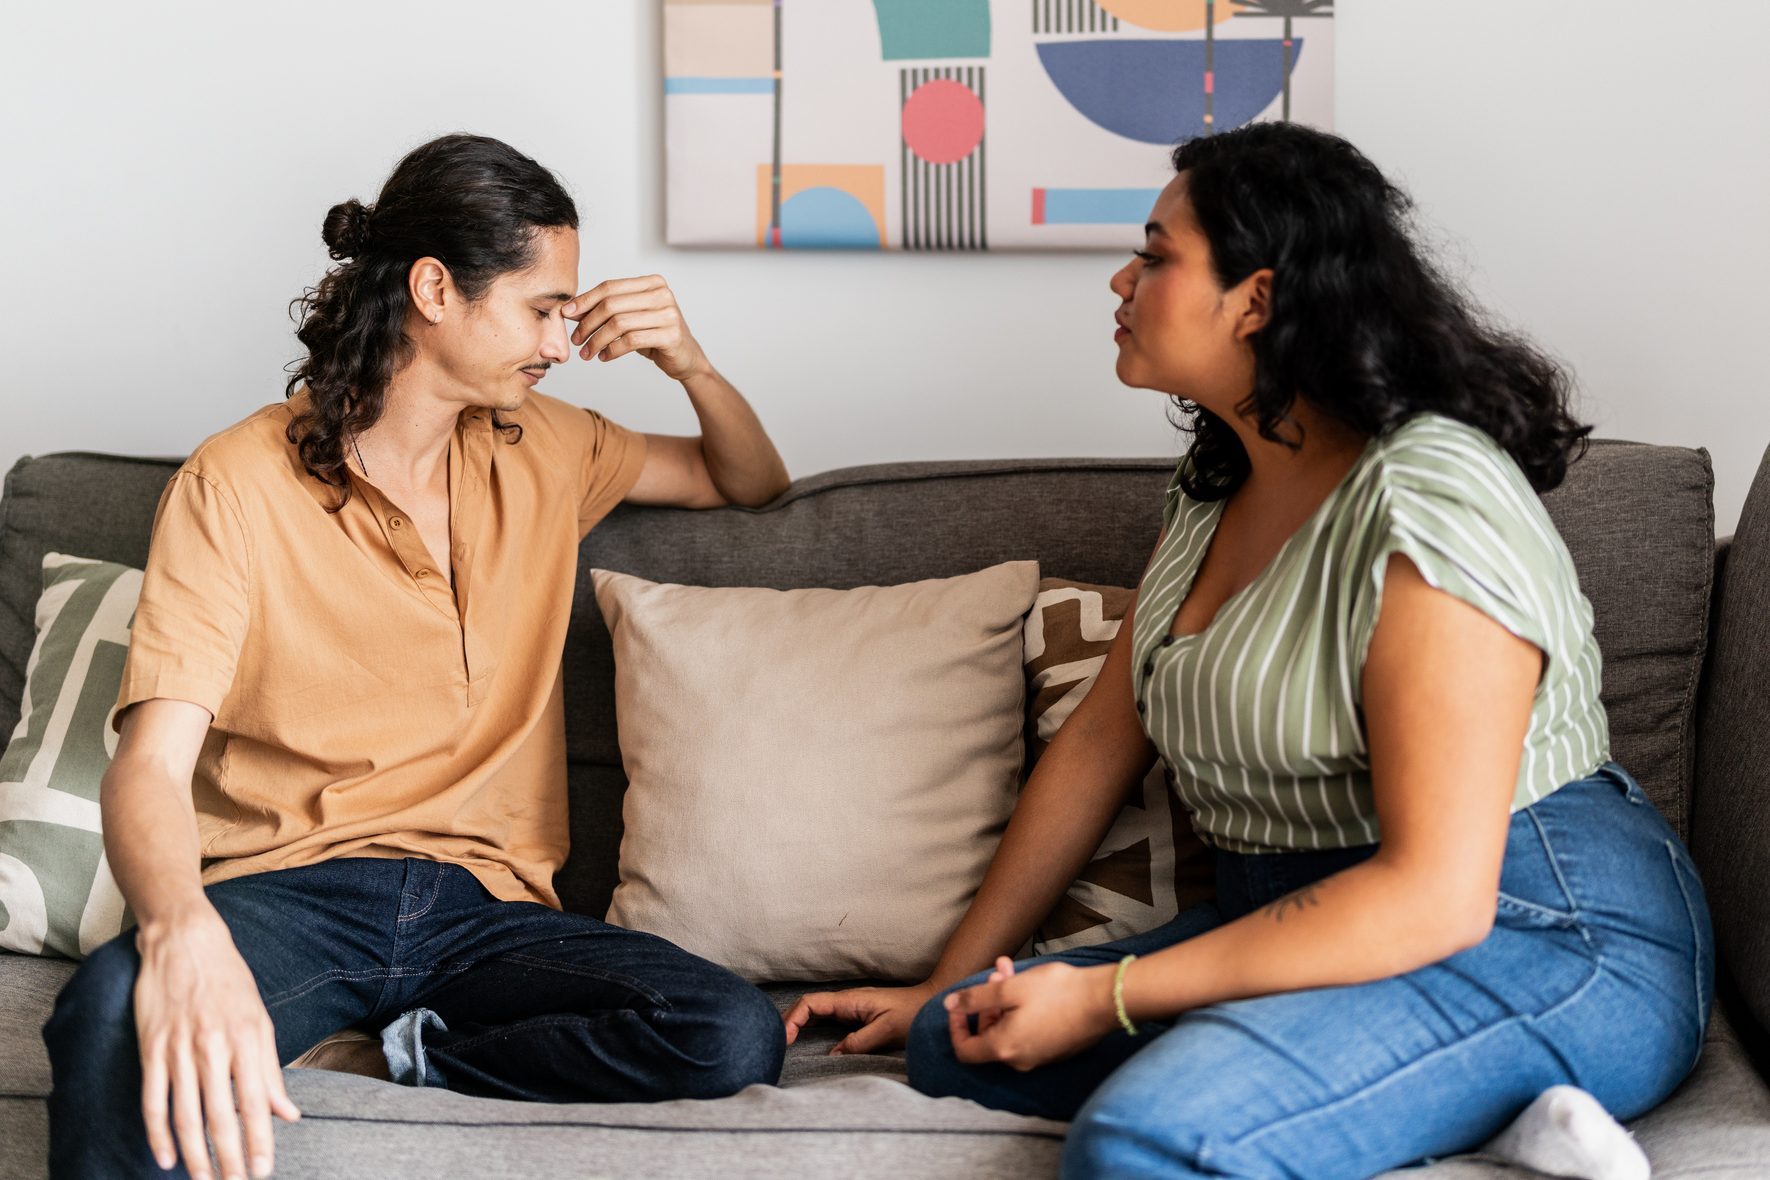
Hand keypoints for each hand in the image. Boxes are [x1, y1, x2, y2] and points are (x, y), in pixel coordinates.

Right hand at [134, 909, 299, 1179]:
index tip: (263, 1171)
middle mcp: (214, 1048)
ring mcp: (179, 1049)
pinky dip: (158, 1132)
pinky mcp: (151, 1049)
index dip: (259, 1141)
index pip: (255, 1102)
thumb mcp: (260, 1020)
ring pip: (186, 1115)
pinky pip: (153, 1099)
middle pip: (220, 1116)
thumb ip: (271, 1070)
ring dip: (195, 1155)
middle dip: (229, 1158)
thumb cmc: (230, 981)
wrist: (186, 942)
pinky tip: (166, 1158)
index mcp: (247, 1040)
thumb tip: (288, 1114)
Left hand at [563, 275, 707, 380]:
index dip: (585, 300)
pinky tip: (605, 357)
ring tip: (588, 353)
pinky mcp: (671, 335)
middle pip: (612, 305)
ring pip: (619, 324)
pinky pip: (631, 340)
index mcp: (652, 283)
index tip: (567, 314)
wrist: (685, 358)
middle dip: (588, 323)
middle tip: (576, 339)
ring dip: (597, 340)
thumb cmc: (655, 336)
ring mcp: (669, 313)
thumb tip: (571, 309)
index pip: (610, 287)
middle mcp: (662, 294)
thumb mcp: (631, 318)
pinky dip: (612, 350)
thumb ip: (607, 310)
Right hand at [782, 981, 936, 1055]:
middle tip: (777, 1044)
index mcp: (849, 1000)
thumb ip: (859, 1041)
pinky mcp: (854, 1015)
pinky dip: (810, 1026)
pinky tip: (804, 1039)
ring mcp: (849, 1007)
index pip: (811, 1003)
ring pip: (814, 1011)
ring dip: (797, 1023)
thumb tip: (833, 1054)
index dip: (793, 1019)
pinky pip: (825, 1018)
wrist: (930, 1004)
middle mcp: (846, 1001)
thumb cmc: (912, 1014)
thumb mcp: (887, 1030)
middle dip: (788, 1021)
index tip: (784, 1039)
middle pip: (807, 1006)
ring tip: (784, 1043)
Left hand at [943, 957, 1119, 1071]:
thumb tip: (949, 1005)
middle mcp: (1021, 1061)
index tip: (960, 1004)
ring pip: (1010, 1030)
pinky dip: (1022, 1010)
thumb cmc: (1056, 993)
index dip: (957, 1026)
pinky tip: (1031, 985)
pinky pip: (1029, 1032)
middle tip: (995, 973)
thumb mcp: (1008, 989)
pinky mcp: (1056, 1050)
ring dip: (1005, 1001)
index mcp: (1004, 1049)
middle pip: (990, 1036)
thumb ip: (975, 999)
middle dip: (987, 1003)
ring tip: (1011, 971)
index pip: (965, 1050)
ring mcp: (1040, 1058)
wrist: (1105, 1001)